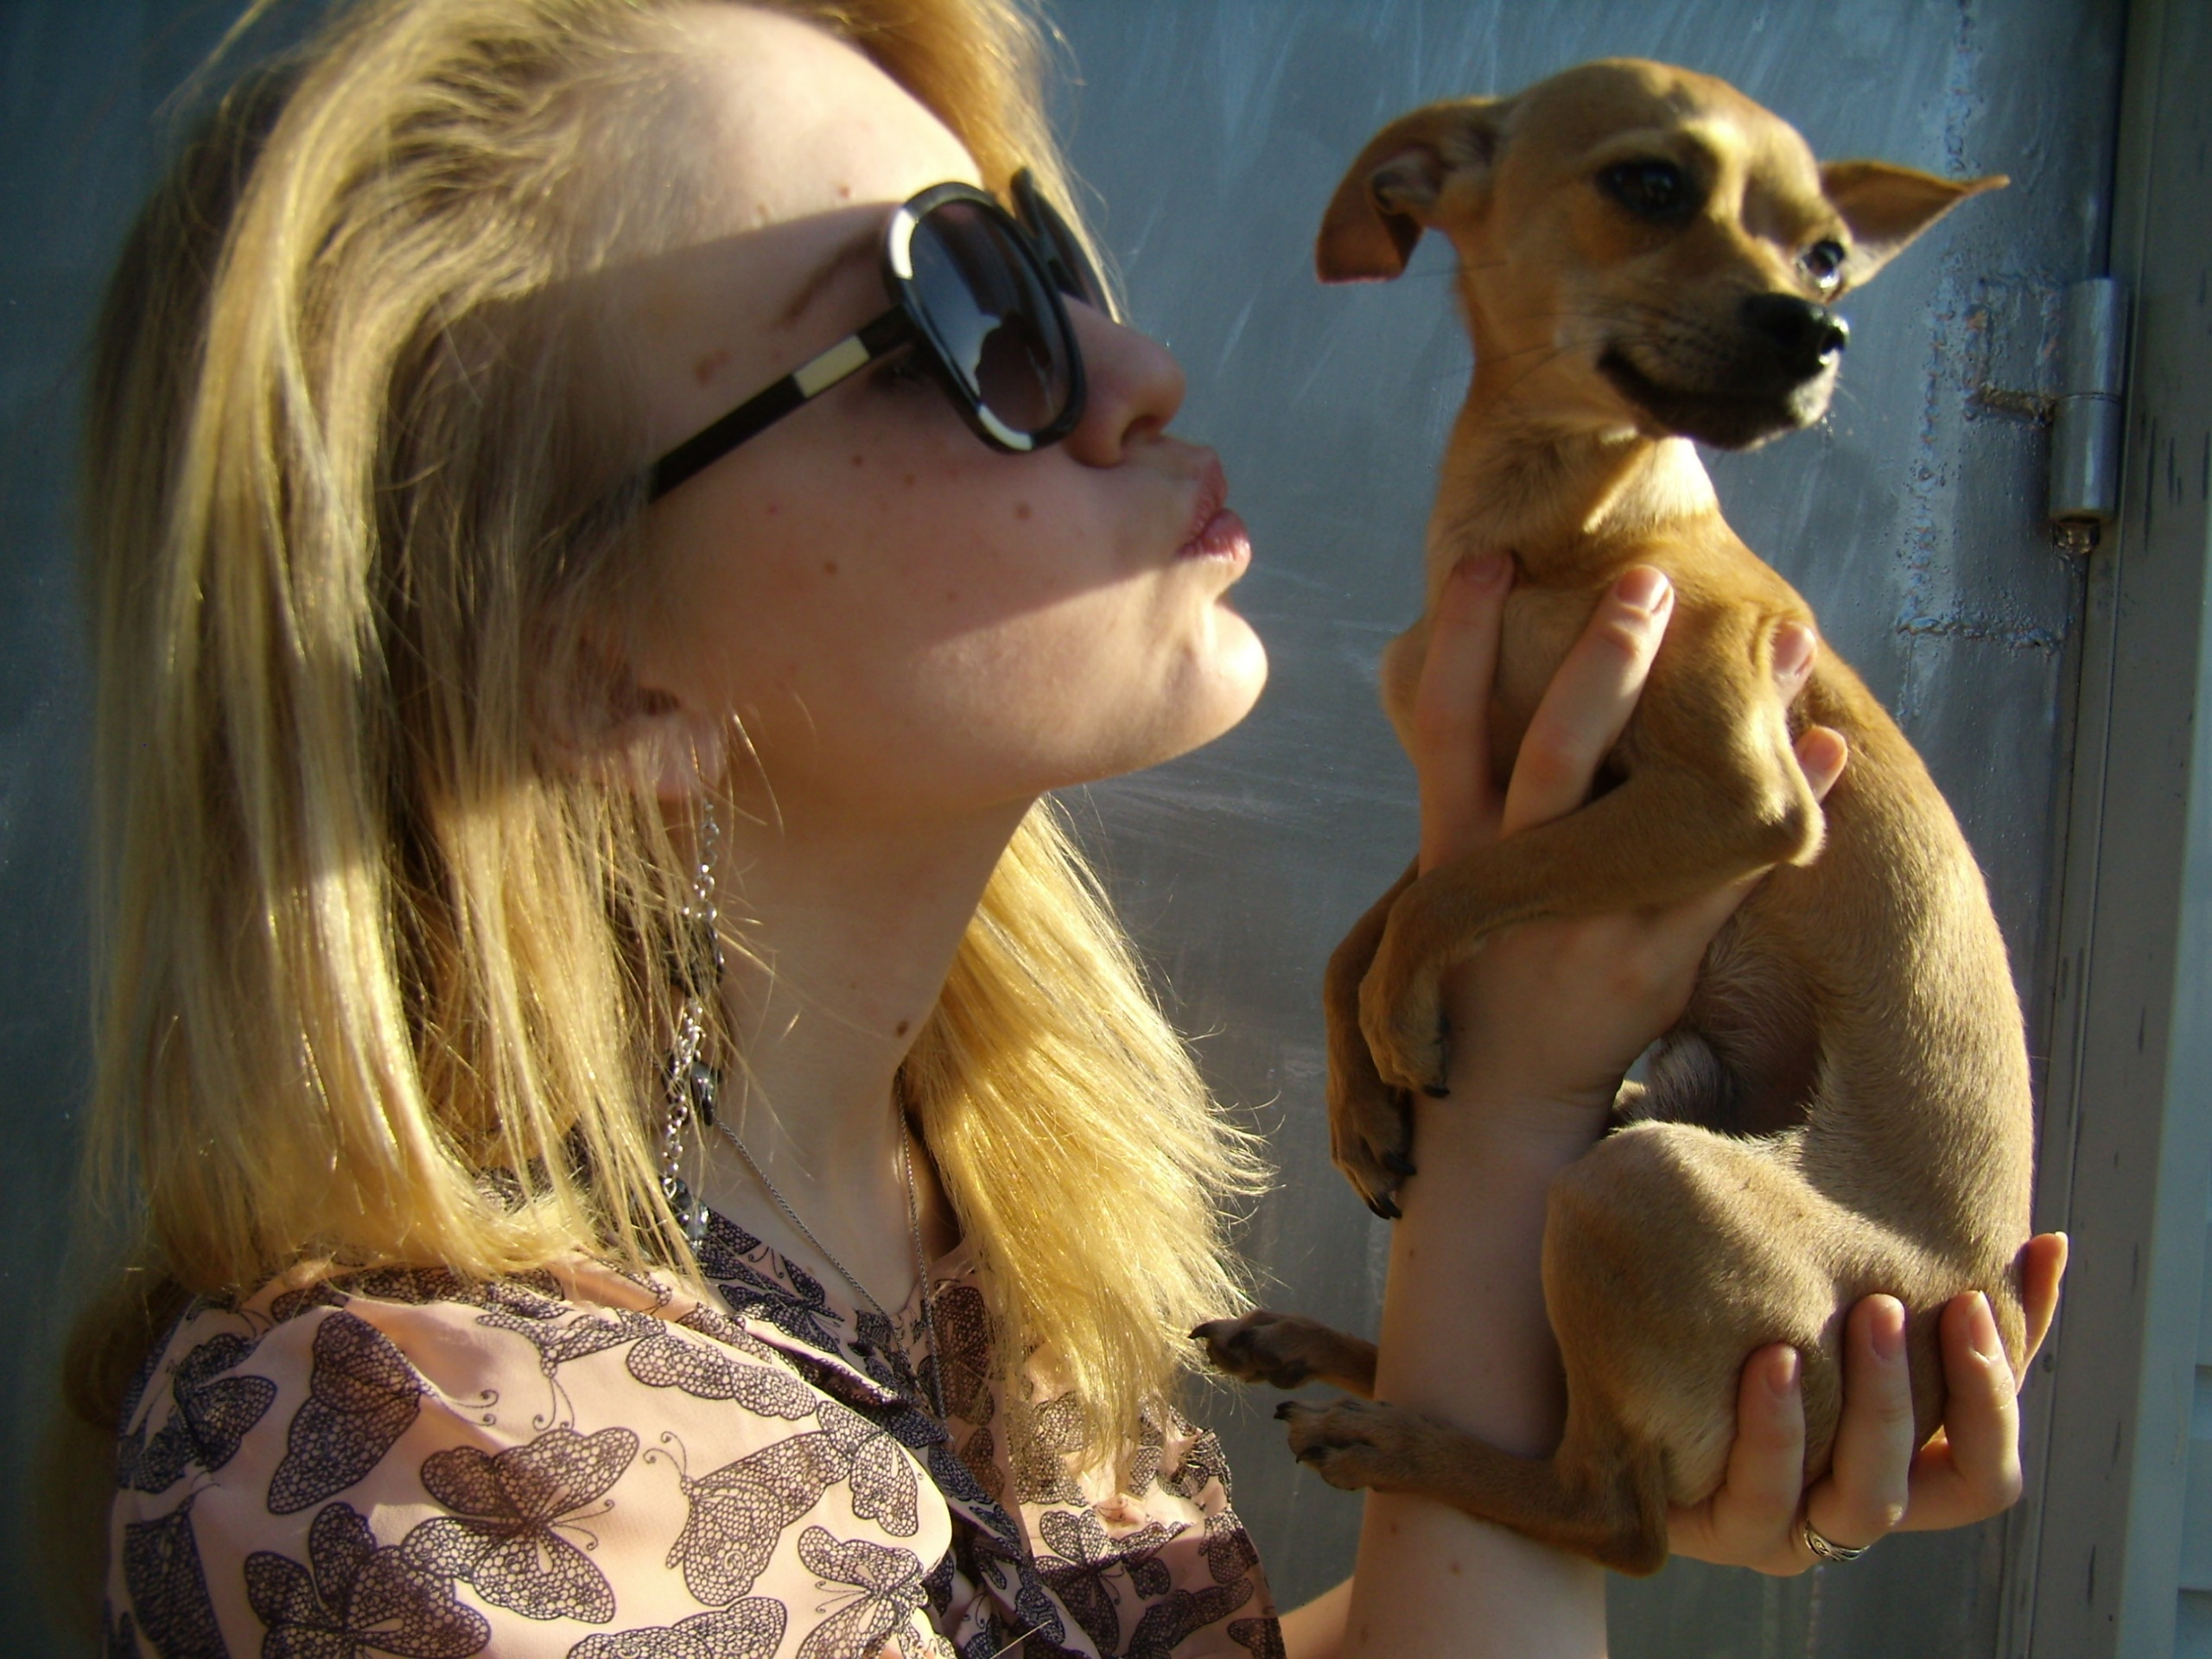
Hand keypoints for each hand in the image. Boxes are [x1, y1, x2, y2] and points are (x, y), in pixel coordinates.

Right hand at [1410, 555, 1846, 1116]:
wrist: (1497, 1106)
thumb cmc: (1479, 974)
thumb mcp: (1456, 884)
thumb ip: (1481, 799)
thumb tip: (1491, 684)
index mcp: (1453, 852)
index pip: (1445, 728)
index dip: (1456, 643)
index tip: (1489, 558)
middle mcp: (1511, 885)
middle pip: (1548, 757)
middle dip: (1598, 665)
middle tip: (1649, 580)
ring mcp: (1583, 928)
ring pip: (1651, 814)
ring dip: (1722, 723)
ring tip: (1781, 637)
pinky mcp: (1650, 970)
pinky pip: (1726, 881)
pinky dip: (1785, 811)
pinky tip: (1830, 745)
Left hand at [1670, 1232, 2069, 1570]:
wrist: (1589, 1333)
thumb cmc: (1722, 1304)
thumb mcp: (1822, 1280)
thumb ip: (1910, 1269)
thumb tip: (2052, 1242)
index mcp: (1894, 1465)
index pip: (1992, 1454)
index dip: (2014, 1378)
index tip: (2004, 1275)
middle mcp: (1851, 1508)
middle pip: (1967, 1485)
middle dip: (1964, 1391)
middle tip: (1924, 1298)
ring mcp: (1785, 1529)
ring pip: (1872, 1500)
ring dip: (1879, 1409)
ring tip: (1864, 1313)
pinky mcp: (1708, 1529)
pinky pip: (1761, 1498)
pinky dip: (1777, 1432)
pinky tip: (1772, 1359)